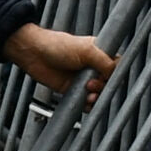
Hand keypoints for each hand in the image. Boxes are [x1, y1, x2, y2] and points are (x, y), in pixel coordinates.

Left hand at [0, 23, 116, 97]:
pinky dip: (87, 105)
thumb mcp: (86, 50)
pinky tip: (85, 101)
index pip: (116, 65)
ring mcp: (83, 79)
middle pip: (108, 82)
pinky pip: (86, 101)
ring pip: (98, 93)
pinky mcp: (73, 89)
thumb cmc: (57, 45)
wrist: (35, 55)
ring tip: (87, 92)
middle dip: (103, 86)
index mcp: (98, 53)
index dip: (114, 73)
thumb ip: (104, 61)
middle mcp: (92, 66)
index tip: (109, 77)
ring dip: (96, 96)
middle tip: (92, 84)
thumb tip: (114, 73)